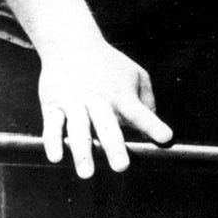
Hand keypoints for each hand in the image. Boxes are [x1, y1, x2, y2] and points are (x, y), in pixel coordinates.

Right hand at [36, 39, 172, 177]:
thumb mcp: (135, 74)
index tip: (166, 138)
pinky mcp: (53, 105)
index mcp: (121, 94)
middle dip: (115, 147)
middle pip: (108, 126)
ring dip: (82, 152)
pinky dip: (53, 142)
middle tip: (122, 167)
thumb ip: (146, 99)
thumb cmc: (108, 64)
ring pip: (78, 130)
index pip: (140, 112)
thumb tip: (153, 126)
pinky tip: (56, 157)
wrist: (72, 44)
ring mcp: (75, 103)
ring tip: (87, 173)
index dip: (153, 126)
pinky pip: (52, 126)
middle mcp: (99, 100)